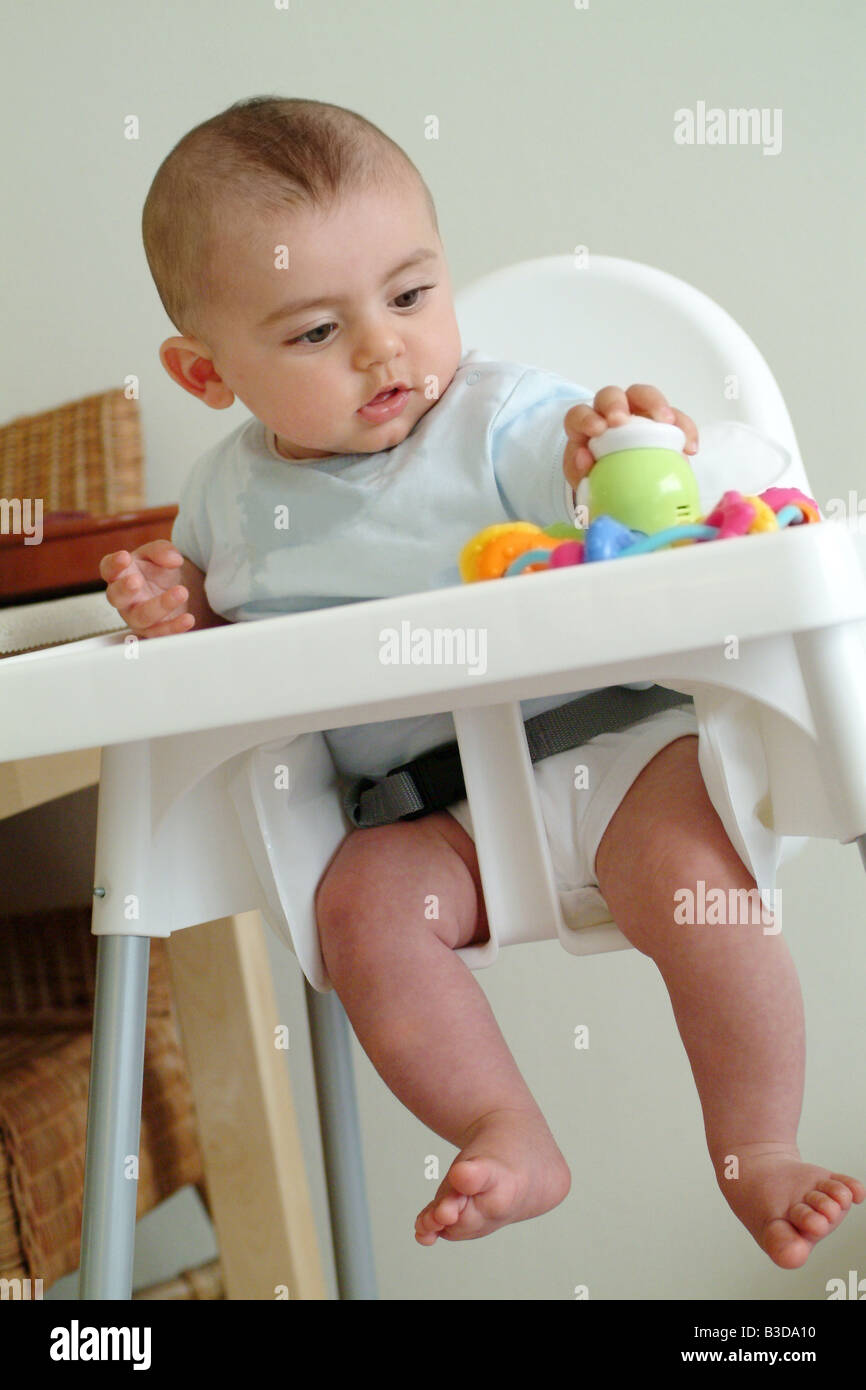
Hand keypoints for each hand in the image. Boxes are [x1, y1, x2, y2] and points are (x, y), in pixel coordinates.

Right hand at [99, 539, 193, 638]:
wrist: (172, 590)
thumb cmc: (155, 571)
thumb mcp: (159, 553)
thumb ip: (162, 550)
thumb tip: (174, 559)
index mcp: (119, 575)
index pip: (108, 568)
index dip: (114, 564)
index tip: (124, 557)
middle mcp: (123, 599)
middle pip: (116, 597)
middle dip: (125, 589)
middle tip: (136, 581)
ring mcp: (136, 617)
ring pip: (141, 617)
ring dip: (160, 606)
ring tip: (181, 592)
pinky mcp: (152, 631)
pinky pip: (160, 633)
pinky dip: (175, 627)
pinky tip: (188, 619)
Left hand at [563, 384, 698, 489]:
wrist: (624, 488)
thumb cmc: (599, 480)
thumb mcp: (585, 481)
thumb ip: (580, 473)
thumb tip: (584, 460)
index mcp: (585, 427)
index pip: (579, 415)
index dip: (586, 418)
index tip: (596, 430)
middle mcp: (609, 413)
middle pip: (610, 395)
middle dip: (615, 404)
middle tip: (620, 421)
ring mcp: (637, 413)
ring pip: (645, 396)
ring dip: (656, 405)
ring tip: (668, 424)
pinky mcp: (663, 423)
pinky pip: (676, 419)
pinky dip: (684, 429)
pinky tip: (689, 449)